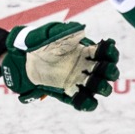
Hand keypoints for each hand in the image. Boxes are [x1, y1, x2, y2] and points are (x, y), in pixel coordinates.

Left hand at [1, 22, 120, 109]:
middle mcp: (85, 66)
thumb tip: (81, 30)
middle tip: (105, 70)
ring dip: (102, 87)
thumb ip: (67, 32)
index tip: (107, 48)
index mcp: (85, 51)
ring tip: (95, 85)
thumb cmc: (39, 42)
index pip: (106, 52)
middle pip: (108, 71)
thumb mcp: (53, 34)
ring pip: (99, 87)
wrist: (23, 58)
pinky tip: (86, 101)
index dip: (111, 52)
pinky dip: (87, 103)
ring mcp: (78, 80)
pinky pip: (82, 100)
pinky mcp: (68, 92)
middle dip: (110, 71)